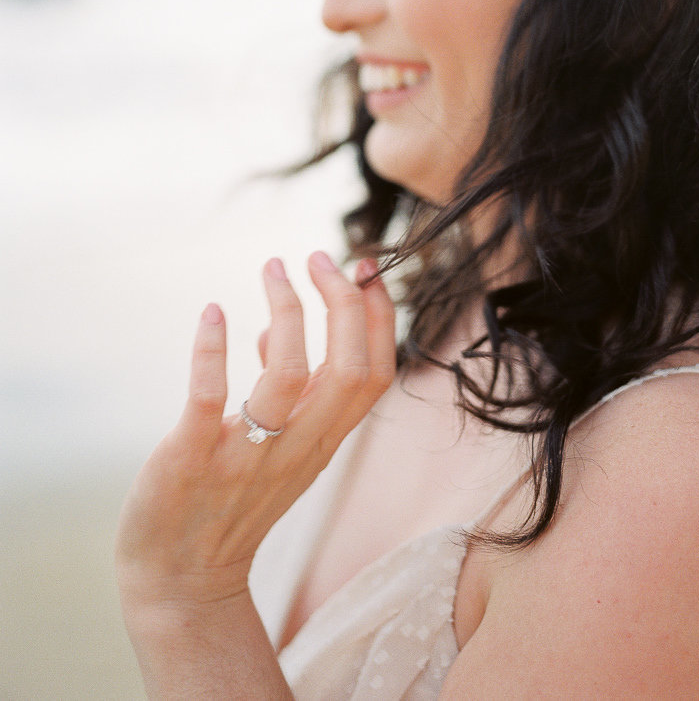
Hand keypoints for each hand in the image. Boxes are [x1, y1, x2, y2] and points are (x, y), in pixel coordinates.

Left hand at [116, 252, 394, 621]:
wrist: (181, 579)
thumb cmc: (233, 501)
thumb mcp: (281, 446)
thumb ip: (292, 390)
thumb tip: (280, 327)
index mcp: (325, 440)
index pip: (377, 373)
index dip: (380, 315)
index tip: (364, 268)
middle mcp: (298, 447)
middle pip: (349, 369)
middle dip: (343, 302)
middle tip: (320, 256)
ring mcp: (247, 454)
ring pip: (289, 376)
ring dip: (287, 312)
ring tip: (274, 267)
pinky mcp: (192, 458)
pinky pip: (210, 397)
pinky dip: (213, 349)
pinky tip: (212, 311)